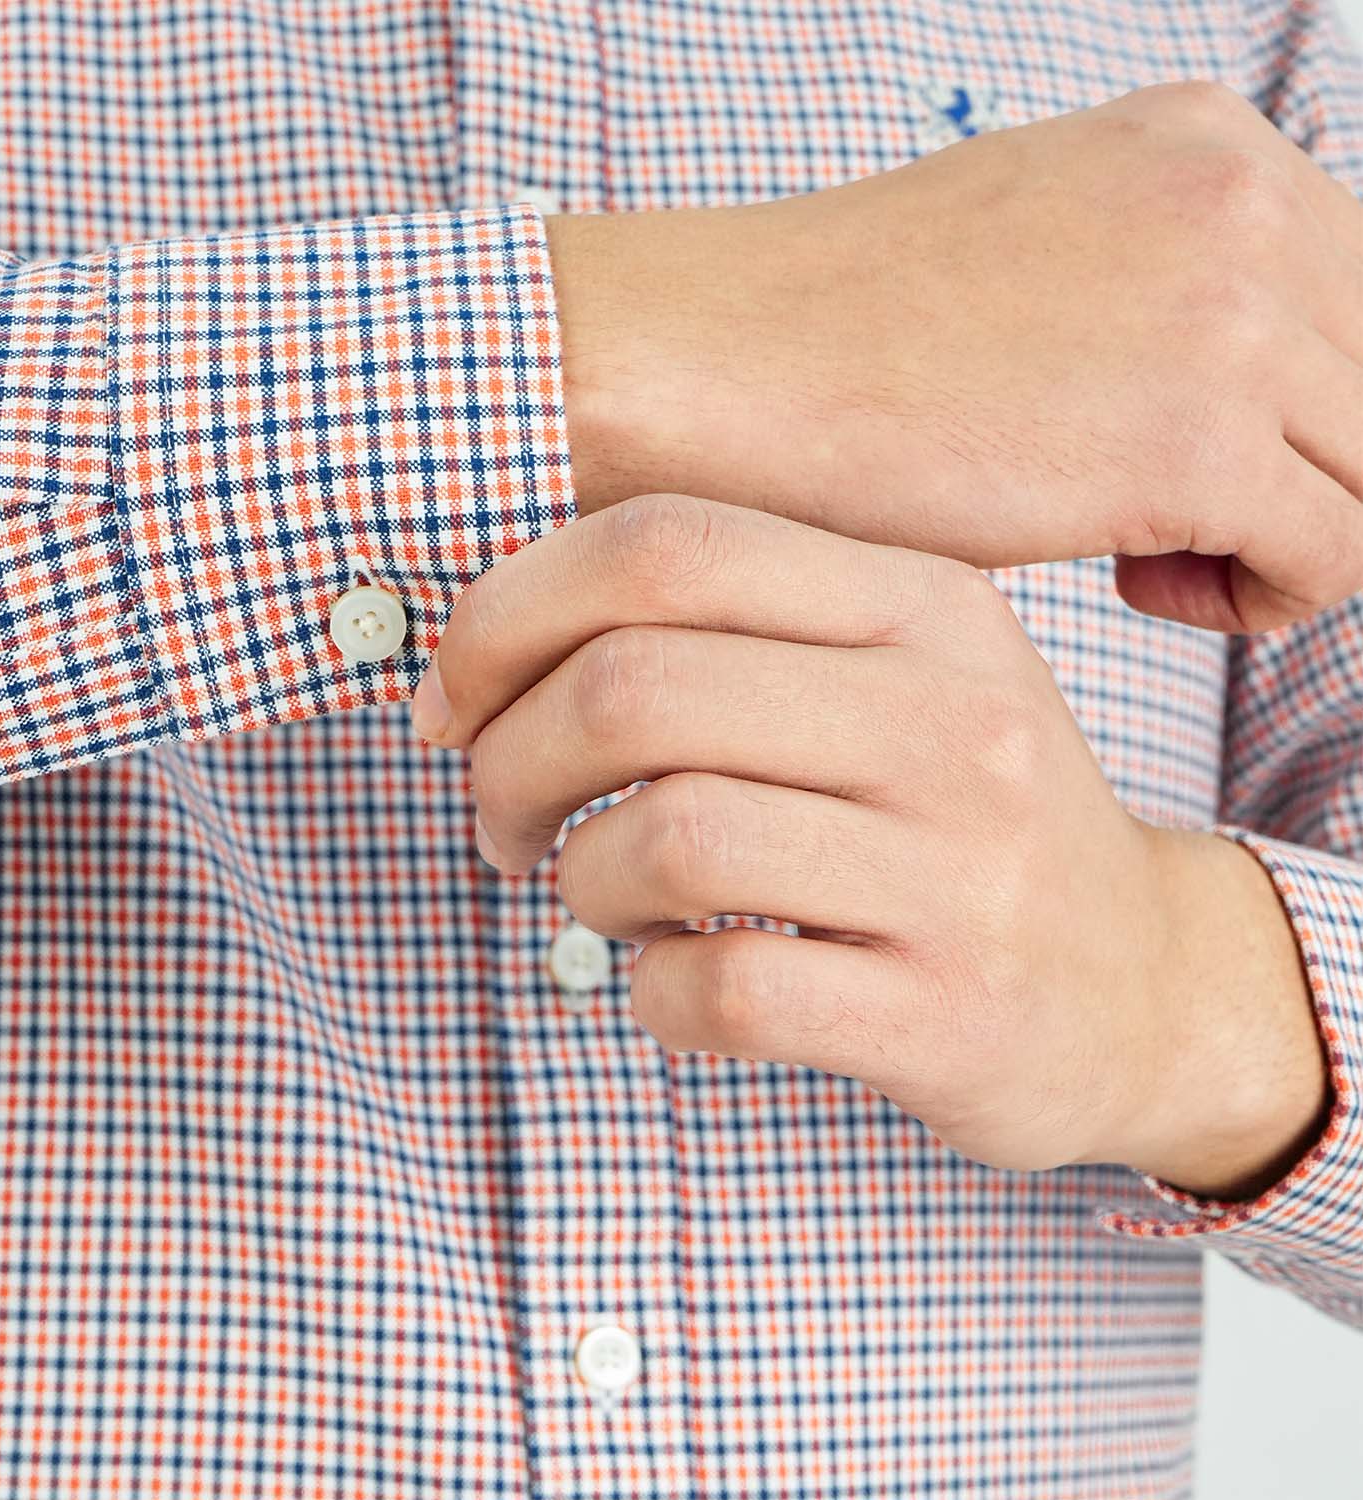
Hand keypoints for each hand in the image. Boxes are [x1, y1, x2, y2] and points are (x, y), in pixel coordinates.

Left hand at [412, 494, 1330, 1195]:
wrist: (1138, 981)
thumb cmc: (958, 815)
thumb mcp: (889, 676)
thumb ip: (725, 632)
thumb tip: (477, 650)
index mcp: (920, 604)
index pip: (663, 547)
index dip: (505, 618)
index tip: (452, 701)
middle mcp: (951, 718)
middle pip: (634, 687)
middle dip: (508, 762)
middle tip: (498, 820)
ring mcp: (960, 869)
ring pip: (666, 835)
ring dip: (577, 878)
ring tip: (596, 897)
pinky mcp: (947, 1012)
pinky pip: (717, 987)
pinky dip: (646, 990)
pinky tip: (669, 979)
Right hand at [547, 82, 1362, 632]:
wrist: (716, 363)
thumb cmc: (834, 339)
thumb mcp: (1031, 259)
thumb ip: (1153, 289)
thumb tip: (1225, 392)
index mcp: (1203, 145)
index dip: (1306, 411)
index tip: (1206, 470)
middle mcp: (1242, 203)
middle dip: (1308, 480)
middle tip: (1184, 532)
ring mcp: (1228, 312)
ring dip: (1289, 544)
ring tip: (1160, 566)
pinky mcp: (1190, 437)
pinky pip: (1333, 556)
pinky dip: (1255, 601)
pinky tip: (1136, 589)